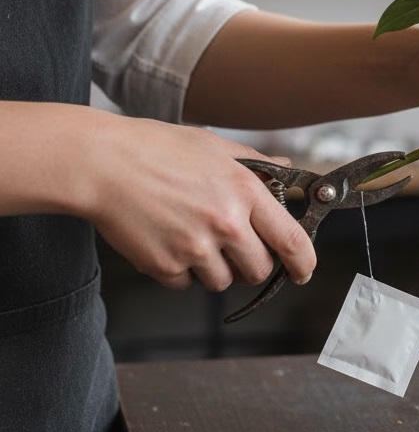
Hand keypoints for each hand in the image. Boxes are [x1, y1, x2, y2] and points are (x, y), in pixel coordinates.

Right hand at [83, 113, 315, 291]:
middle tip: (235, 245)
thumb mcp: (216, 147)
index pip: (290, 239)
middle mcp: (225, 223)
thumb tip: (286, 170)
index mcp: (244, 191)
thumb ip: (256, 164)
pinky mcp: (163, 266)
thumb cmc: (157, 149)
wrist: (103, 164)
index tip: (303, 270)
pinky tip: (168, 240)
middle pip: (259, 270)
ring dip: (215, 268)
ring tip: (193, 234)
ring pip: (222, 281)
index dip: (303, 261)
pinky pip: (185, 284)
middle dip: (252, 263)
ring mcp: (194, 247)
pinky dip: (181, 271)